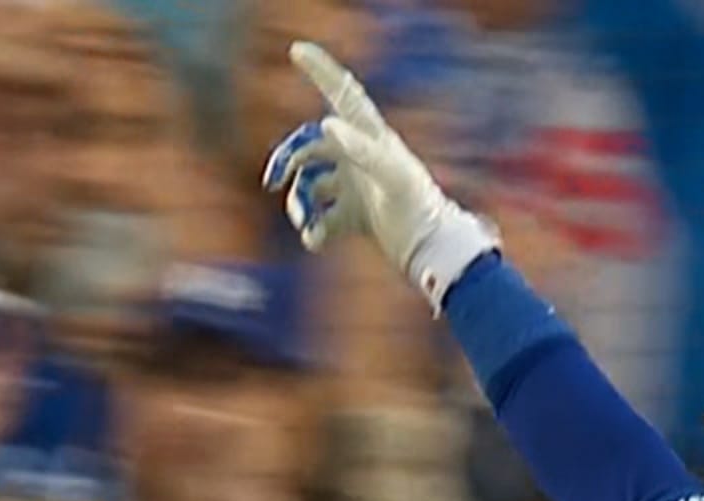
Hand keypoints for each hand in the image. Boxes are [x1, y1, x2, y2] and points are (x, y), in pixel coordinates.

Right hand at [261, 43, 498, 311]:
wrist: (432, 249)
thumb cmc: (417, 206)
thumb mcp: (392, 174)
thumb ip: (360, 148)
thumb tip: (325, 125)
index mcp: (371, 137)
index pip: (343, 95)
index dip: (321, 71)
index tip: (297, 50)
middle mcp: (359, 158)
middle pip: (310, 147)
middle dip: (288, 161)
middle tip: (271, 181)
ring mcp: (355, 187)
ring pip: (310, 186)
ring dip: (300, 204)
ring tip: (306, 223)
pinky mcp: (354, 217)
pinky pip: (322, 219)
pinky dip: (315, 231)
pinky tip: (318, 241)